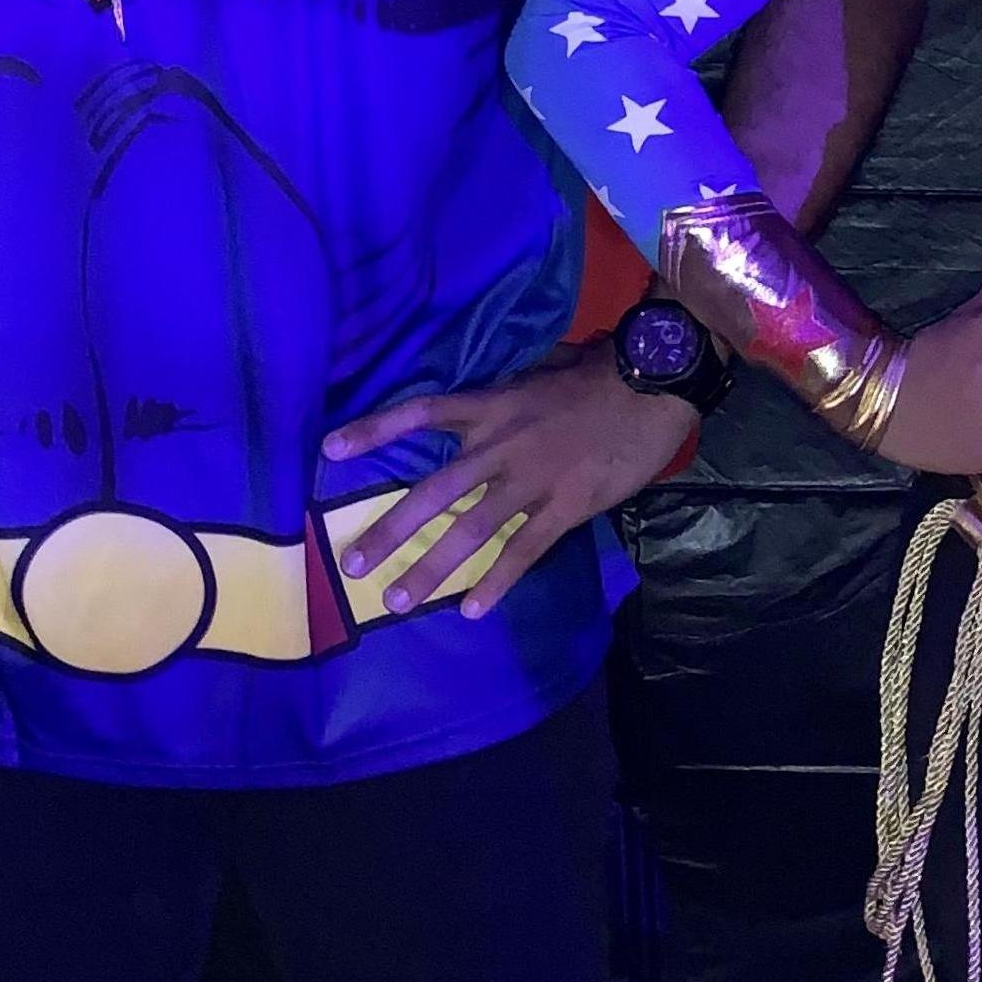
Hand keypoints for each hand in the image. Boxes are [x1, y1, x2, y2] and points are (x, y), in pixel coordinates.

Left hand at [321, 346, 697, 623]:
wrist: (653, 382)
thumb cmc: (599, 371)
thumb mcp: (541, 371)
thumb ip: (508, 394)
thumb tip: (486, 405)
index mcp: (492, 405)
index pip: (420, 412)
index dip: (374, 430)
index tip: (328, 449)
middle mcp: (500, 443)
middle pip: (432, 490)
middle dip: (390, 530)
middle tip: (352, 565)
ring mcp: (531, 478)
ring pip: (471, 529)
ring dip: (431, 567)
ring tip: (399, 602)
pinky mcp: (566, 505)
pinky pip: (524, 550)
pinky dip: (496, 581)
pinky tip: (471, 610)